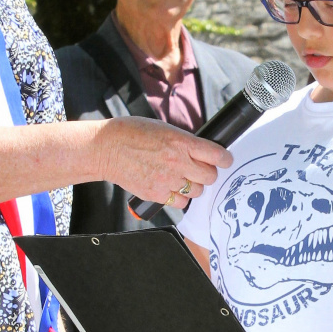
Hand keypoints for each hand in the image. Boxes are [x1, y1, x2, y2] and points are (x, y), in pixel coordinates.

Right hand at [98, 116, 230, 206]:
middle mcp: (177, 162)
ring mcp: (167, 180)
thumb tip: (202, 152)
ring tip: (180, 177)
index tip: (225, 160)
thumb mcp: (164, 129)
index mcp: (181, 142)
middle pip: (210, 176)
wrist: (107, 148)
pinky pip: (181, 201)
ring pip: (197, 191)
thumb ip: (184, 142)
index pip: (216, 154)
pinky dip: (179, 196)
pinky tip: (170, 187)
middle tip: (199, 170)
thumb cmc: (132, 134)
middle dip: (208, 173)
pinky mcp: (157, 194)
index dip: (225, 159)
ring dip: (193, 186)